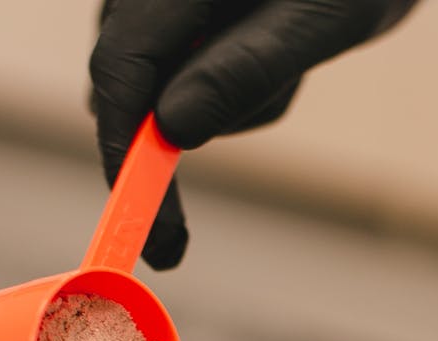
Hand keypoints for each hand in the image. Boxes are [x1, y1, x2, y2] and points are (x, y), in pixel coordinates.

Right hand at [90, 0, 419, 269]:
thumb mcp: (318, 18)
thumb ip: (248, 68)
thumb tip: (174, 129)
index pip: (119, 68)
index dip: (122, 151)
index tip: (144, 223)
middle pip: (131, 90)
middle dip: (185, 134)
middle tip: (213, 194)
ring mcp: (152, 9)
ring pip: (162, 95)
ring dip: (232, 103)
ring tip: (292, 60)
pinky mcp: (169, 28)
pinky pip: (184, 85)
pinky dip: (233, 91)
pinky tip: (277, 55)